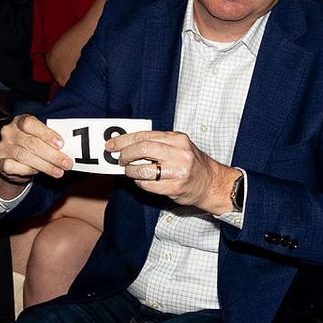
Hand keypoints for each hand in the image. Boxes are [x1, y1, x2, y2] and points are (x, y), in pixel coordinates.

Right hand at [0, 114, 69, 195]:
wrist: (14, 161)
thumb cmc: (32, 145)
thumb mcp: (40, 137)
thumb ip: (50, 140)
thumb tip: (69, 149)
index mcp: (19, 121)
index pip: (30, 123)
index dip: (46, 133)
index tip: (61, 144)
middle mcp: (9, 132)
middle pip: (31, 143)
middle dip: (52, 154)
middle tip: (67, 163)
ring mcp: (3, 147)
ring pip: (25, 156)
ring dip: (45, 165)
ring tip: (59, 171)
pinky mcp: (1, 162)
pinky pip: (15, 167)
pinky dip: (30, 170)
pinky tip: (40, 172)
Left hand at [105, 129, 233, 213]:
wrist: (212, 183)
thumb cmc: (192, 164)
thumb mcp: (179, 146)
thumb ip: (157, 143)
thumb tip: (127, 144)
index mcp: (177, 139)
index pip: (144, 136)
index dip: (123, 140)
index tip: (111, 145)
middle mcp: (179, 153)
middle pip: (142, 149)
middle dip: (125, 155)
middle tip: (119, 160)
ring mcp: (177, 171)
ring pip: (142, 169)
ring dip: (130, 171)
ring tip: (130, 171)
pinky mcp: (175, 187)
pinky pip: (148, 185)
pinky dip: (140, 182)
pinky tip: (142, 180)